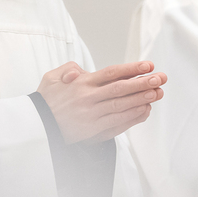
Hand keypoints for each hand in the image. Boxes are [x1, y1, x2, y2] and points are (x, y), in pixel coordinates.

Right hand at [37, 61, 166, 143]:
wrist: (36, 126)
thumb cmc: (46, 100)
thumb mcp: (52, 77)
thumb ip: (69, 69)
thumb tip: (81, 70)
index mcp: (81, 83)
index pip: (111, 73)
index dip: (131, 69)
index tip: (148, 66)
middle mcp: (88, 98)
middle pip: (121, 89)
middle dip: (143, 83)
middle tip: (161, 78)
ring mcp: (91, 115)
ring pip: (121, 106)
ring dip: (142, 99)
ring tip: (158, 93)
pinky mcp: (92, 130)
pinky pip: (117, 122)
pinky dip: (132, 117)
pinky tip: (145, 110)